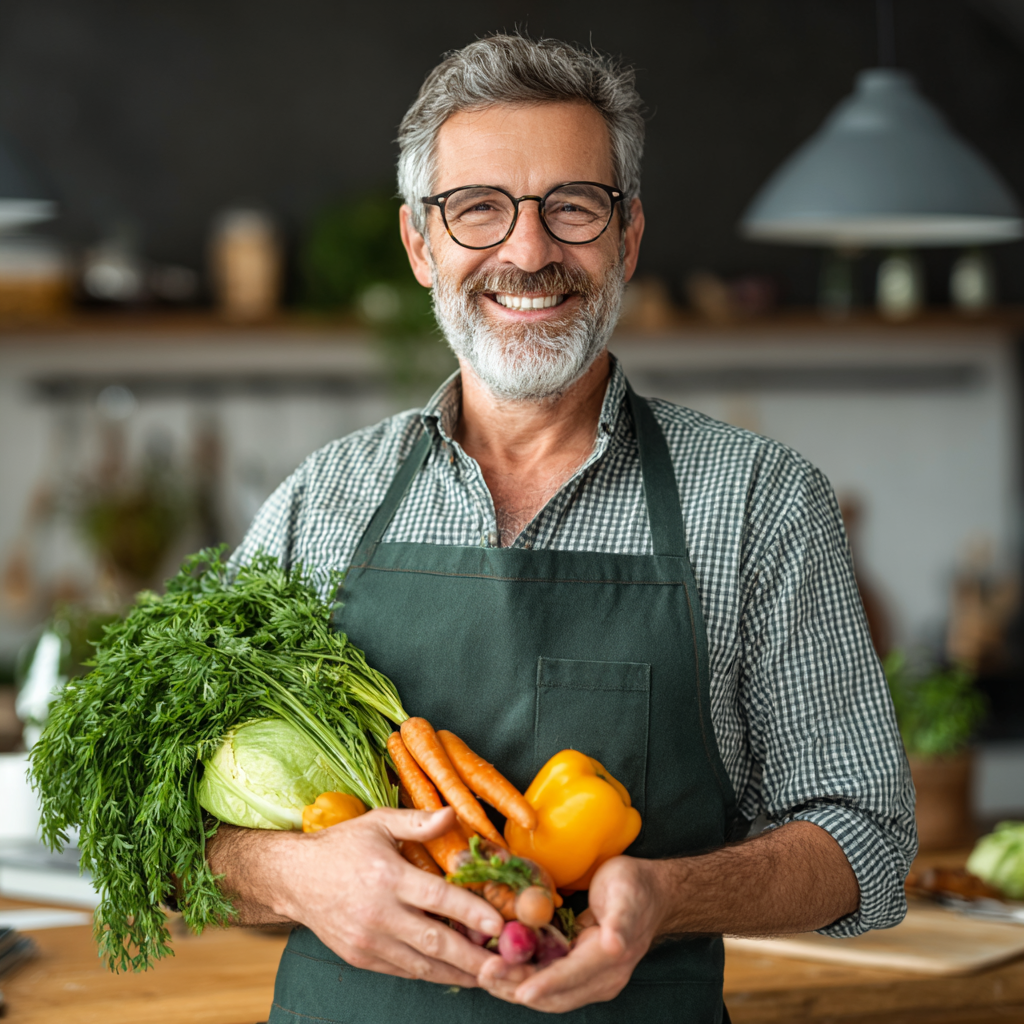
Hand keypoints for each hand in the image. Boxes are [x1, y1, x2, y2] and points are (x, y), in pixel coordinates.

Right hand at [268, 806, 503, 987]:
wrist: (295, 879)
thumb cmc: (342, 845)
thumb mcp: (378, 822)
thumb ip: (417, 821)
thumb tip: (453, 814)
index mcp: (387, 876)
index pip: (437, 899)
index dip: (471, 912)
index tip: (500, 922)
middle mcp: (379, 913)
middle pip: (435, 941)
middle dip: (474, 956)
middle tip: (507, 963)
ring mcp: (369, 941)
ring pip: (422, 965)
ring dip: (458, 973)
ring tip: (489, 975)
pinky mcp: (361, 958)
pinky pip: (403, 971)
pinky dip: (431, 974)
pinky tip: (454, 972)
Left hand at [477, 855, 665, 1011]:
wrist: (650, 893)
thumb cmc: (635, 887)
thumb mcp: (627, 895)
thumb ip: (620, 922)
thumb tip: (614, 944)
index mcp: (611, 960)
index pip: (572, 977)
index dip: (546, 984)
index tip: (521, 990)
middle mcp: (601, 978)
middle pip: (554, 993)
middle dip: (518, 987)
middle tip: (485, 972)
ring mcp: (589, 978)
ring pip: (547, 993)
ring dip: (515, 986)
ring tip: (484, 973)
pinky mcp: (578, 971)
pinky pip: (547, 982)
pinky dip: (523, 978)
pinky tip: (500, 967)